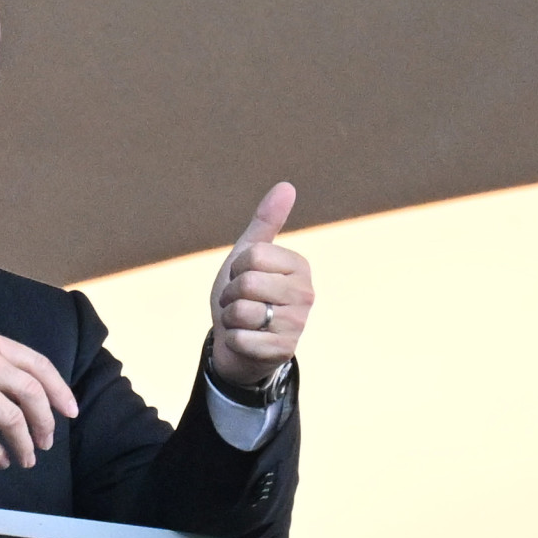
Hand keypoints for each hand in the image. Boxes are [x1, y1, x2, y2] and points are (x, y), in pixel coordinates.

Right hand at [0, 332, 78, 469]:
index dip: (59, 390)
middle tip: (46, 442)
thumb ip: (3, 376)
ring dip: (24, 444)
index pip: (39, 364)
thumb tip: (43, 403)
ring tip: (25, 459)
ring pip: (12, 417)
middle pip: (31, 391)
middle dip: (45, 422)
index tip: (70, 412)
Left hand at [209, 183, 313, 385]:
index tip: (242, 278)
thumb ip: (266, 222)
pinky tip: (245, 341)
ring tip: (242, 321)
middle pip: (247, 283)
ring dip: (230, 318)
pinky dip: (233, 340)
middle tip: (239, 302)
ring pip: (242, 311)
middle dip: (230, 294)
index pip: (253, 256)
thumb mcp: (249, 256)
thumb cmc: (244, 295)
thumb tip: (286, 186)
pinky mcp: (284, 351)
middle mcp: (306, 294)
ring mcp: (297, 325)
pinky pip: (241, 338)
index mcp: (300, 266)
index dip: (236, 268)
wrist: (238, 342)